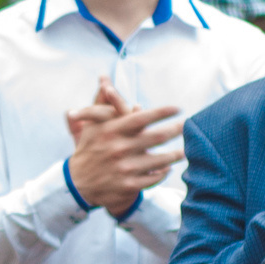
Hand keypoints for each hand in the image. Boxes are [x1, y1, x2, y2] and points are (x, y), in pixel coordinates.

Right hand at [64, 79, 180, 212]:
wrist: (76, 183)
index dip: (163, 112)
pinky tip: (168, 168)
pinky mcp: (128, 185)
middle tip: (187, 126)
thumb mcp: (91, 124)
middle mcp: (119, 148)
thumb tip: (103, 78)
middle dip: (176, 130)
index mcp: (112, 131)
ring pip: (160, 160)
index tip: (178, 108)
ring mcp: (125, 168)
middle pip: (157, 137)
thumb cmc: (88, 148)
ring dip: (175, 154)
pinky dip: (163, 172)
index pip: (142, 117)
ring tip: (185, 150)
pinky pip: (153, 177)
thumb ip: (101, 101)